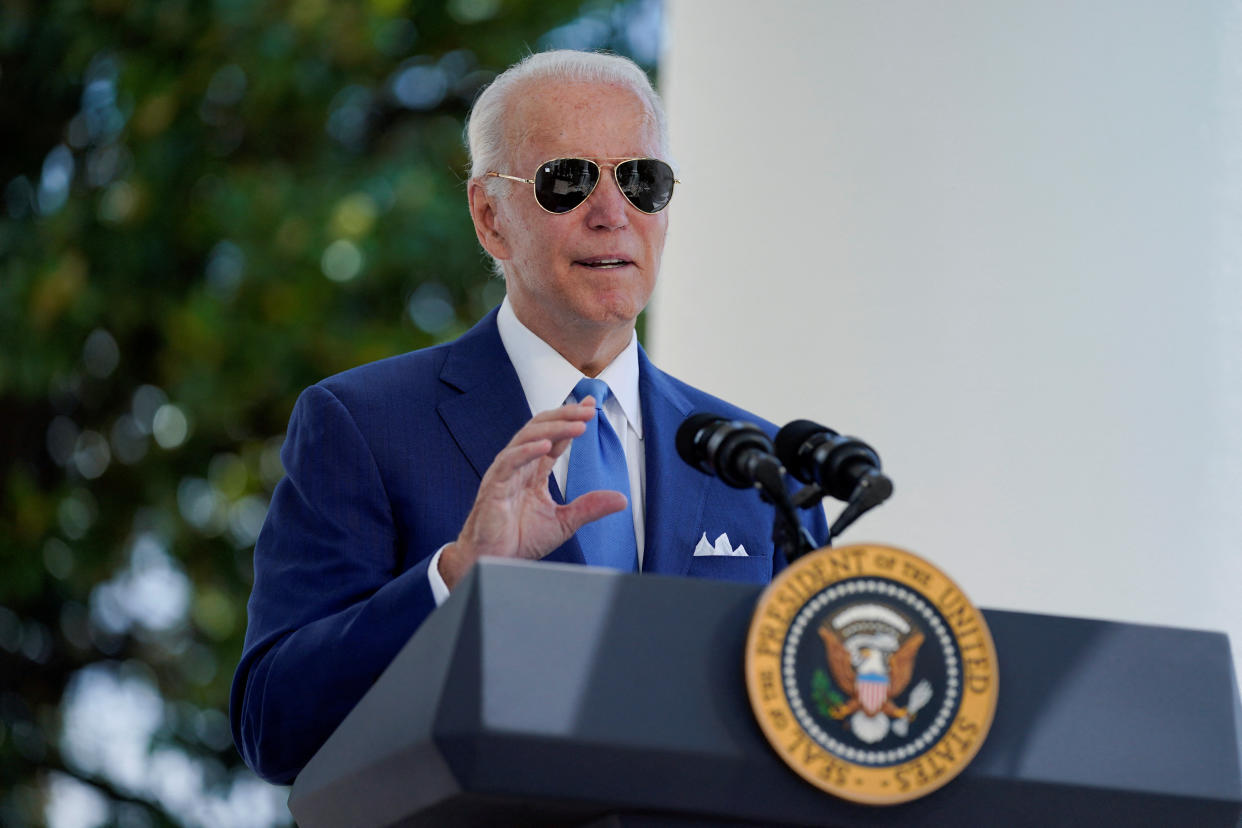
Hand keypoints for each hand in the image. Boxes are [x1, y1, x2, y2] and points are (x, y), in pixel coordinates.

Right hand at [437, 398, 626, 589]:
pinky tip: (546, 445)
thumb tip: (622, 499)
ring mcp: (505, 473)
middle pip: (540, 429)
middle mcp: (519, 466)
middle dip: (565, 416)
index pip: (553, 437)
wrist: (494, 562)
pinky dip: (527, 450)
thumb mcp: (564, 522)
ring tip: (577, 426)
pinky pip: (510, 461)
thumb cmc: (519, 540)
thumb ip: (590, 507)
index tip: (590, 408)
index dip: (571, 421)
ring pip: (526, 438)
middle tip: (588, 409)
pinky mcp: (494, 485)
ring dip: (553, 429)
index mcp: (532, 471)